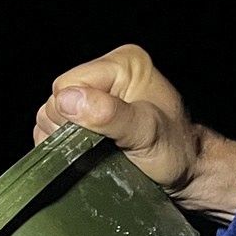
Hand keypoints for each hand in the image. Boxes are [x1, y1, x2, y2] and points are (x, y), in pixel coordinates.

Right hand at [32, 44, 235, 223]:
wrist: (184, 172)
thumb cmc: (173, 151)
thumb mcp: (146, 132)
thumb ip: (110, 114)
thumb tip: (68, 100)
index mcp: (122, 63)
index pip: (67, 84)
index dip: (74, 114)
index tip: (102, 136)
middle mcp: (105, 74)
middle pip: (56, 100)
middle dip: (71, 129)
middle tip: (103, 146)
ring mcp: (93, 96)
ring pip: (50, 117)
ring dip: (67, 142)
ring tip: (98, 151)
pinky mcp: (84, 117)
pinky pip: (51, 130)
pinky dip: (63, 147)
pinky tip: (86, 154)